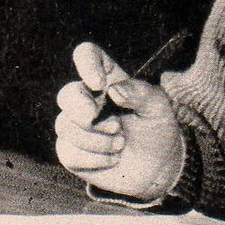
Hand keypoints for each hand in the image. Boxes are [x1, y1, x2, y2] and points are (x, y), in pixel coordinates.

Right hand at [54, 42, 185, 201]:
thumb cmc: (156, 130)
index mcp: (107, 79)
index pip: (87, 55)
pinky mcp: (70, 152)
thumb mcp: (158, 108)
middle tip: (114, 126)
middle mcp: (87, 100)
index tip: (99, 84)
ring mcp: (75, 126)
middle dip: (82, 110)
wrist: (157, 168)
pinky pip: (69, 152)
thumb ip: (140, 94)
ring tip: (121, 144)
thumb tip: (113, 91)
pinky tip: (112, 159)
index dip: (86, 64)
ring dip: (100, 141)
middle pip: (66, 95)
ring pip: (67, 127)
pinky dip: (95, 159)